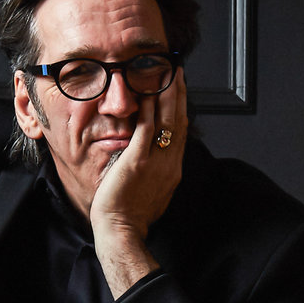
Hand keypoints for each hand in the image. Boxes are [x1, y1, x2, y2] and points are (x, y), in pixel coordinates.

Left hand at [90, 67, 187, 296]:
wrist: (122, 231)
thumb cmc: (132, 217)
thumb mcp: (152, 191)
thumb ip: (156, 172)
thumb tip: (155, 160)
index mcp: (172, 170)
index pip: (180, 131)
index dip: (181, 107)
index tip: (179, 89)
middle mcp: (168, 163)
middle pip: (178, 120)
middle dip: (178, 93)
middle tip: (176, 71)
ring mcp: (154, 162)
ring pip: (166, 121)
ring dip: (166, 94)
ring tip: (165, 73)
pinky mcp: (137, 162)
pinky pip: (145, 130)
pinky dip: (147, 110)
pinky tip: (145, 94)